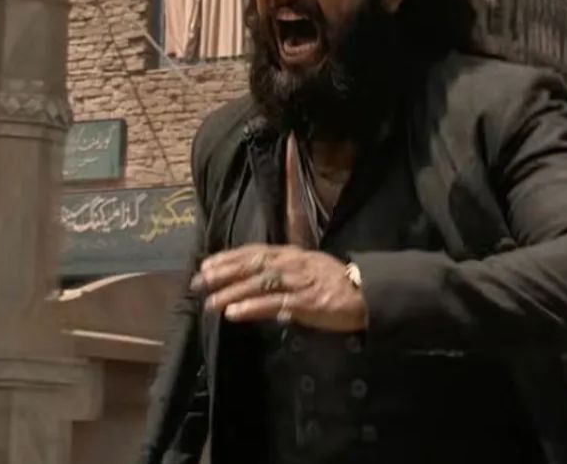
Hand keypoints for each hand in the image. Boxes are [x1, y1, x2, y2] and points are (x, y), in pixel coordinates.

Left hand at [192, 245, 366, 331]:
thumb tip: (256, 284)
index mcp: (292, 254)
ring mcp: (299, 282)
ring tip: (210, 303)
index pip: (254, 252)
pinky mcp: (306, 302)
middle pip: (252, 265)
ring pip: (259, 284)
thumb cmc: (336, 284)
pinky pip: (274, 304)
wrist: (367, 295)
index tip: (206, 264)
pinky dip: (251, 308)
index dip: (229, 257)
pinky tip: (234, 314)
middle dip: (223, 273)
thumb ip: (283, 274)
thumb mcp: (308, 270)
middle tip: (199, 282)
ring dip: (232, 293)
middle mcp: (293, 263)